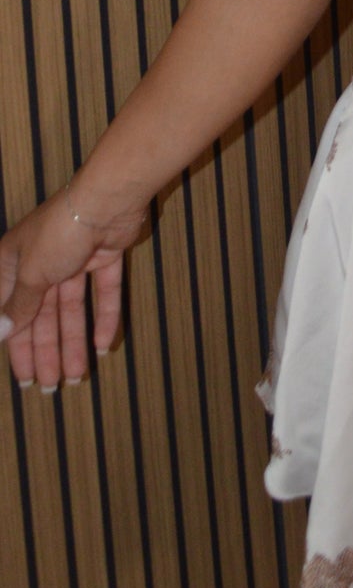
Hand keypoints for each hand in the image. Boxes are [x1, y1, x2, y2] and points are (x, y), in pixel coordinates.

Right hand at [0, 185, 146, 393]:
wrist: (106, 200)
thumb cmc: (58, 233)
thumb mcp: (31, 274)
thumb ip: (19, 306)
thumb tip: (0, 333)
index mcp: (15, 263)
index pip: (12, 313)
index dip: (18, 347)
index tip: (24, 379)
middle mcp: (43, 262)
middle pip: (43, 316)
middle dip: (47, 352)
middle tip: (52, 387)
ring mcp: (75, 259)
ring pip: (73, 309)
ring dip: (75, 343)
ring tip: (78, 377)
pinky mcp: (104, 256)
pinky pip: (104, 293)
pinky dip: (105, 318)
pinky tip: (105, 347)